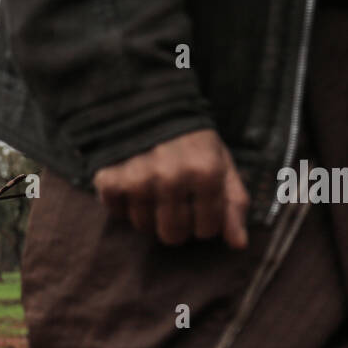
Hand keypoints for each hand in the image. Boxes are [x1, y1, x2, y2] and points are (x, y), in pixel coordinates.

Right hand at [91, 128, 249, 248]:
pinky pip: (117, 213)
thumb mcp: (221, 163)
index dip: (204, 221)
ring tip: (152, 190)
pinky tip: (131, 185)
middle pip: (173, 235)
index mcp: (205, 172)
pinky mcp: (109, 179)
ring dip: (148, 214)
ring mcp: (138, 179)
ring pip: (144, 227)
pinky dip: (123, 204)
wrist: (147, 102)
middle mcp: (171, 177)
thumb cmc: (191, 139)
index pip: (207, 230)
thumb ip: (233, 203)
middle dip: (176, 223)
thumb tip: (238, 245)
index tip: (199, 204)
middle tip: (174, 201)